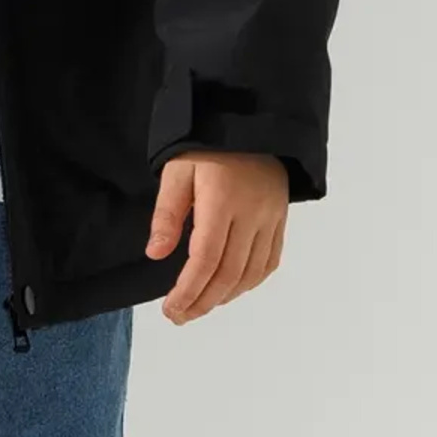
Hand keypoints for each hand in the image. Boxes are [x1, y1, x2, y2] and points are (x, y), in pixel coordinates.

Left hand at [145, 151, 287, 321]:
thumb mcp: (176, 170)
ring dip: (226, 296)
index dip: (188, 290)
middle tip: (179, 316)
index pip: (206, 259)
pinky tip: (231, 290)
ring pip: (251, 272)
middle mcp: (252, 213)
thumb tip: (156, 254)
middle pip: (229, 273)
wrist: (251, 120)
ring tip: (200, 305)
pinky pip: (270, 260)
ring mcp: (271, 217)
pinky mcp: (281, 217)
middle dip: (202, 301)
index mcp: (222, 201)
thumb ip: (167, 213)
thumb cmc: (206, 144)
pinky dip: (251, 282)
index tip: (171, 309)